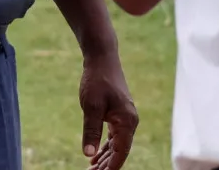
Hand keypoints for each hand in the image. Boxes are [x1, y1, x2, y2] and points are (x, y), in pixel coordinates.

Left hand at [77, 52, 137, 169]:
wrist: (102, 59)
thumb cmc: (96, 81)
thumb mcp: (90, 107)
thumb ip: (91, 131)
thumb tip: (88, 154)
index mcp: (127, 122)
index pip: (121, 152)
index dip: (111, 167)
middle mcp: (130, 122)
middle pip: (120, 151)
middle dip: (107, 165)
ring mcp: (125, 117)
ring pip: (117, 144)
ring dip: (105, 157)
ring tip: (92, 169)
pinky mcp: (119, 113)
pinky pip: (114, 136)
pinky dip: (105, 146)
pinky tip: (95, 154)